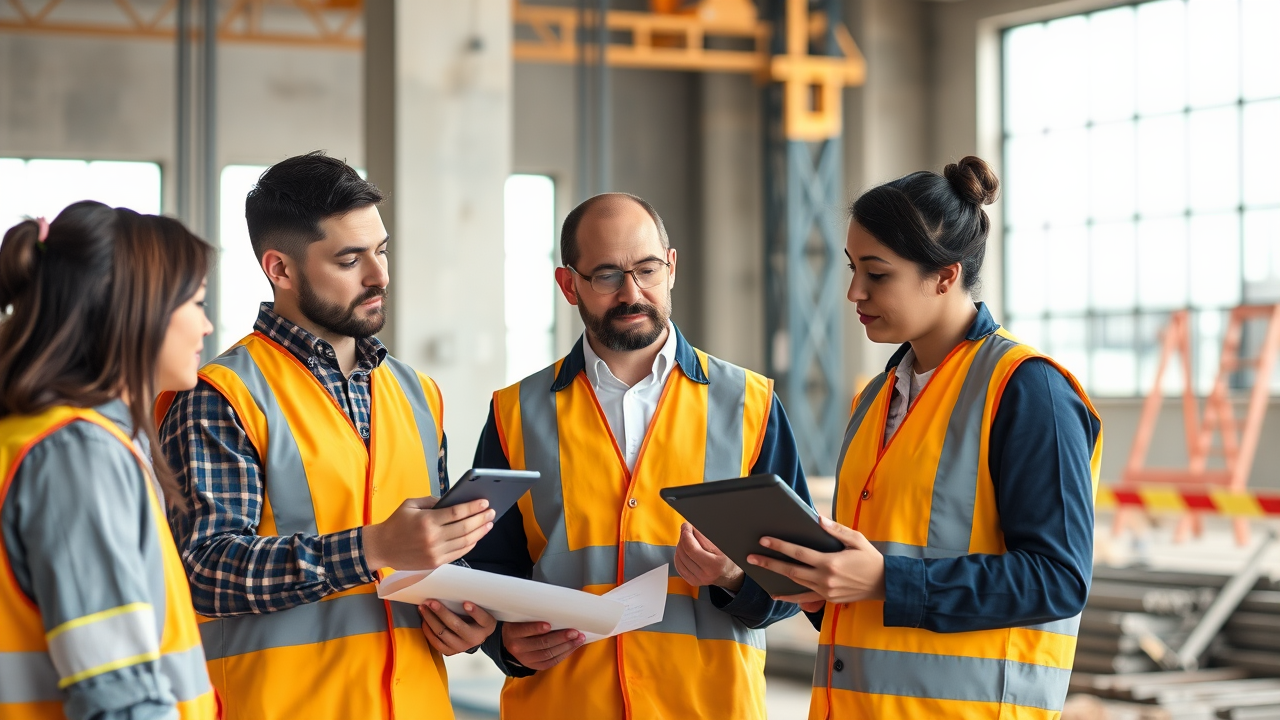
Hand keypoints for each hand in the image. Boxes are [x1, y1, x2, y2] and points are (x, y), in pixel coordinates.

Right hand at [363, 497, 494, 571]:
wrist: (381, 547)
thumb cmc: (396, 523)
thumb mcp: (411, 505)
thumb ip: (433, 501)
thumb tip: (454, 501)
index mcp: (427, 521)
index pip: (457, 513)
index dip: (473, 507)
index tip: (484, 502)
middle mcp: (433, 538)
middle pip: (465, 528)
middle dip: (481, 519)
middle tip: (491, 512)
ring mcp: (435, 553)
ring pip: (465, 542)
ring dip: (480, 532)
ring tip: (488, 524)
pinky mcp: (435, 563)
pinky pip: (459, 554)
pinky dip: (470, 545)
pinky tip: (476, 537)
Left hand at [418, 600, 496, 655]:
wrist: (475, 636)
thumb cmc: (477, 619)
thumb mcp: (482, 610)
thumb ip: (474, 603)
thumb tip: (457, 589)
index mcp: (486, 626)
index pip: (483, 618)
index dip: (475, 611)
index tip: (466, 603)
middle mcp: (475, 639)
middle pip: (457, 626)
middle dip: (442, 613)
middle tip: (432, 602)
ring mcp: (461, 647)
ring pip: (443, 633)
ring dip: (430, 619)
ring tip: (423, 608)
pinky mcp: (450, 651)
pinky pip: (436, 643)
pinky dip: (428, 631)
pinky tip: (424, 620)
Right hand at [502, 621, 584, 670]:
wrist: (509, 641)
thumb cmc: (520, 624)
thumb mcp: (520, 617)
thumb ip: (533, 614)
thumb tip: (557, 607)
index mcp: (512, 632)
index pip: (524, 630)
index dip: (536, 628)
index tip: (549, 624)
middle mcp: (517, 647)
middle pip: (541, 643)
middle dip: (560, 638)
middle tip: (574, 632)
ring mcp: (525, 659)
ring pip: (548, 654)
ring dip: (566, 646)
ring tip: (578, 639)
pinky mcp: (534, 666)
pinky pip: (551, 662)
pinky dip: (564, 654)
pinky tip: (573, 647)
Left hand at [673, 523, 744, 591]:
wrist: (730, 573)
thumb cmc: (728, 557)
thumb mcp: (723, 544)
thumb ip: (707, 535)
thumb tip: (692, 526)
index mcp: (715, 564)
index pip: (691, 547)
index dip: (686, 533)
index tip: (687, 525)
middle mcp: (706, 574)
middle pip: (683, 551)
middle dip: (683, 537)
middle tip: (688, 529)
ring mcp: (698, 579)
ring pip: (678, 557)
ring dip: (680, 545)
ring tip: (689, 539)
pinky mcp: (692, 581)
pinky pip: (678, 565)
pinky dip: (679, 555)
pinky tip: (685, 549)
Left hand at [746, 516, 885, 604]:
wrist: (885, 584)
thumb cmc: (870, 558)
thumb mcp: (856, 539)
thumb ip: (835, 530)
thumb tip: (817, 518)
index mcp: (830, 562)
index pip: (799, 553)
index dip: (780, 546)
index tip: (763, 540)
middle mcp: (825, 579)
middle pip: (791, 570)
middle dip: (770, 563)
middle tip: (750, 557)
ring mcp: (826, 591)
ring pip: (795, 584)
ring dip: (776, 577)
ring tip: (758, 570)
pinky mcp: (828, 599)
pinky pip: (804, 598)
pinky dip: (789, 597)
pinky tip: (775, 593)